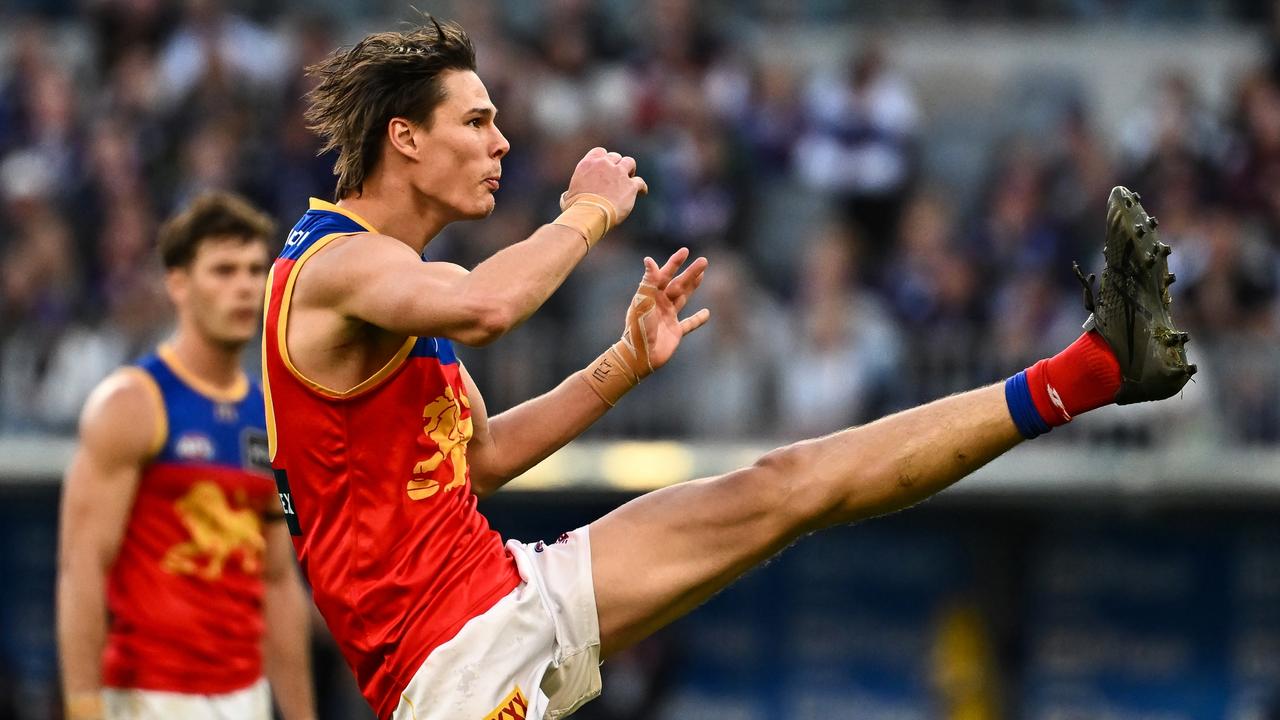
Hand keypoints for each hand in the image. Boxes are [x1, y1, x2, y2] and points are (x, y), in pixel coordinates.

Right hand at [564, 147, 648, 223]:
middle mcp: (604, 164)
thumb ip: (570, 191)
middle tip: (617, 175)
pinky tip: (642, 192)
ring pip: (630, 162)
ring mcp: (619, 173)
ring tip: (629, 178)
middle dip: (616, 165)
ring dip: (630, 170)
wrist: (589, 214)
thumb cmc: (576, 208)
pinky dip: (641, 187)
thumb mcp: (567, 197)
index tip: (605, 165)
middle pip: (615, 157)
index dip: (604, 158)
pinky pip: (640, 182)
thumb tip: (567, 196)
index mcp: (588, 164)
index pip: (599, 152)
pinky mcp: (630, 185)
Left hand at [626, 248, 709, 371]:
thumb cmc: (638, 328)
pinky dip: (698, 319)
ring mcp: (668, 318)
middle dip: (691, 273)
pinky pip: (689, 324)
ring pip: (684, 298)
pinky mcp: (675, 332)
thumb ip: (648, 282)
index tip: (685, 251)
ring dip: (693, 287)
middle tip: (704, 261)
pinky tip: (707, 313)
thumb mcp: (643, 302)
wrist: (639, 355)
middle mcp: (660, 304)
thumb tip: (649, 259)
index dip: (675, 263)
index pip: (664, 275)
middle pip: (678, 284)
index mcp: (651, 296)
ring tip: (702, 275)